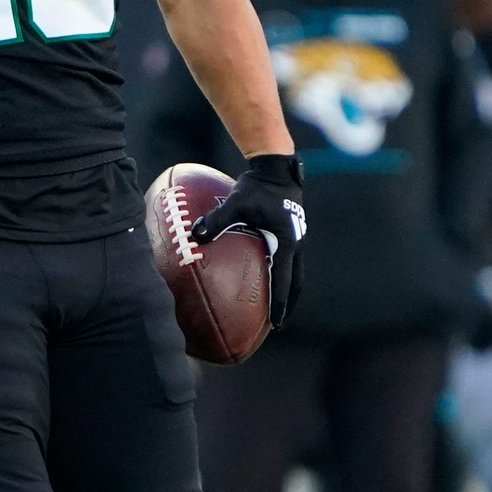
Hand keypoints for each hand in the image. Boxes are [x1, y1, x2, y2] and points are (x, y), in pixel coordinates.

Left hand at [191, 152, 306, 329]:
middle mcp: (295, 244)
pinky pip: (287, 257)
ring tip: (275, 304)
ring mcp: (296, 238)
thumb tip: (195, 235)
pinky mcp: (291, 231)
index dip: (281, 303)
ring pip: (295, 271)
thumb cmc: (257, 187)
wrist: (277, 168)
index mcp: (286, 243)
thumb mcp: (236, 203)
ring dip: (287, 289)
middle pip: (296, 282)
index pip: (285, 281)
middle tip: (277, 322)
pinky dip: (280, 271)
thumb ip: (217, 220)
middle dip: (288, 303)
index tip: (276, 323)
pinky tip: (263, 271)